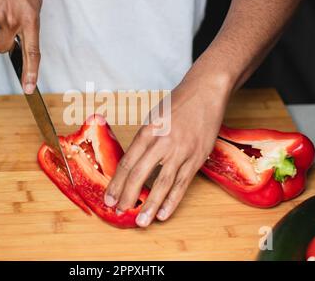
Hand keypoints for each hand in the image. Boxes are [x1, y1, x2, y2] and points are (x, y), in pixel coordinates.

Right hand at [0, 0, 41, 93]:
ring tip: (2, 3)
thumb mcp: (35, 4)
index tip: (28, 88)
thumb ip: (29, 25)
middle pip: (2, 48)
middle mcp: (11, 20)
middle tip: (8, 26)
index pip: (32, 53)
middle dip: (4, 43)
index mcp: (29, 20)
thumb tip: (22, 43)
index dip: (30, 73)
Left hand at [104, 66, 232, 226]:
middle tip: (118, 211)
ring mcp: (182, 151)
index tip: (109, 198)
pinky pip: (183, 183)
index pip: (128, 162)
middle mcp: (163, 142)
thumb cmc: (177, 104)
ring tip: (141, 221)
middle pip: (141, 174)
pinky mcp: (197, 157)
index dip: (117, 183)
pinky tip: (163, 213)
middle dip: (128, 195)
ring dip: (150, 204)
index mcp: (148, 131)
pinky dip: (173, 200)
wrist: (205, 92)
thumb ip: (143, 140)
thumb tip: (132, 165)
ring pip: (163, 183)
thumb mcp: (153, 117)